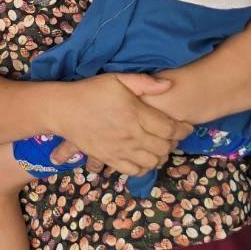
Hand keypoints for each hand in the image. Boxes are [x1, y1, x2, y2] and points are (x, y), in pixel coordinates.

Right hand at [48, 73, 192, 176]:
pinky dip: (145, 168)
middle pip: (164, 146)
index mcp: (135, 113)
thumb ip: (143, 82)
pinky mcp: (109, 159)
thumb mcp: (116, 79)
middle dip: (174, 143)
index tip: (187, 126)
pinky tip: (144, 158)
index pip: (169, 128)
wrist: (63, 109)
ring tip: (160, 147)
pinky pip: (134, 171)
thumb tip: (169, 85)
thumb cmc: (90, 91)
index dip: (183, 129)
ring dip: (161, 156)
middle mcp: (131, 134)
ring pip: (152, 161)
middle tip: (173, 136)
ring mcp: (120, 149)